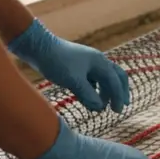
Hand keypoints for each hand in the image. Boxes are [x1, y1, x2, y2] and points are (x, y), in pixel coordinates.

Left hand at [8, 19, 129, 112]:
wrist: (38, 47)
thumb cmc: (56, 62)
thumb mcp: (73, 81)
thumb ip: (88, 95)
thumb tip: (100, 108)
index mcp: (100, 62)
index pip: (115, 81)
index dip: (118, 97)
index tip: (117, 111)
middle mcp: (98, 61)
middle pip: (116, 76)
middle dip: (120, 92)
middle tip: (121, 107)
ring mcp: (88, 63)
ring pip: (104, 78)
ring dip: (107, 92)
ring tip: (103, 106)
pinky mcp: (79, 66)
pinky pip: (93, 79)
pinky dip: (95, 89)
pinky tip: (90, 98)